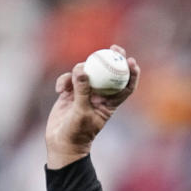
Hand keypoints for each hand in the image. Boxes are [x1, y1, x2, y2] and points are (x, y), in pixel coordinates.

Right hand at [45, 44, 139, 168]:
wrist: (61, 143)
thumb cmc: (77, 132)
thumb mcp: (81, 112)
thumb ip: (82, 90)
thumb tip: (82, 69)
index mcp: (109, 104)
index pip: (125, 87)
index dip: (131, 74)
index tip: (131, 61)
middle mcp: (99, 97)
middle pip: (109, 74)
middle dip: (112, 59)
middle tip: (114, 48)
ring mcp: (84, 94)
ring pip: (86, 73)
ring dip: (79, 71)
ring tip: (72, 78)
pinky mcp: (70, 93)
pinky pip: (69, 79)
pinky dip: (64, 80)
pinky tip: (59, 90)